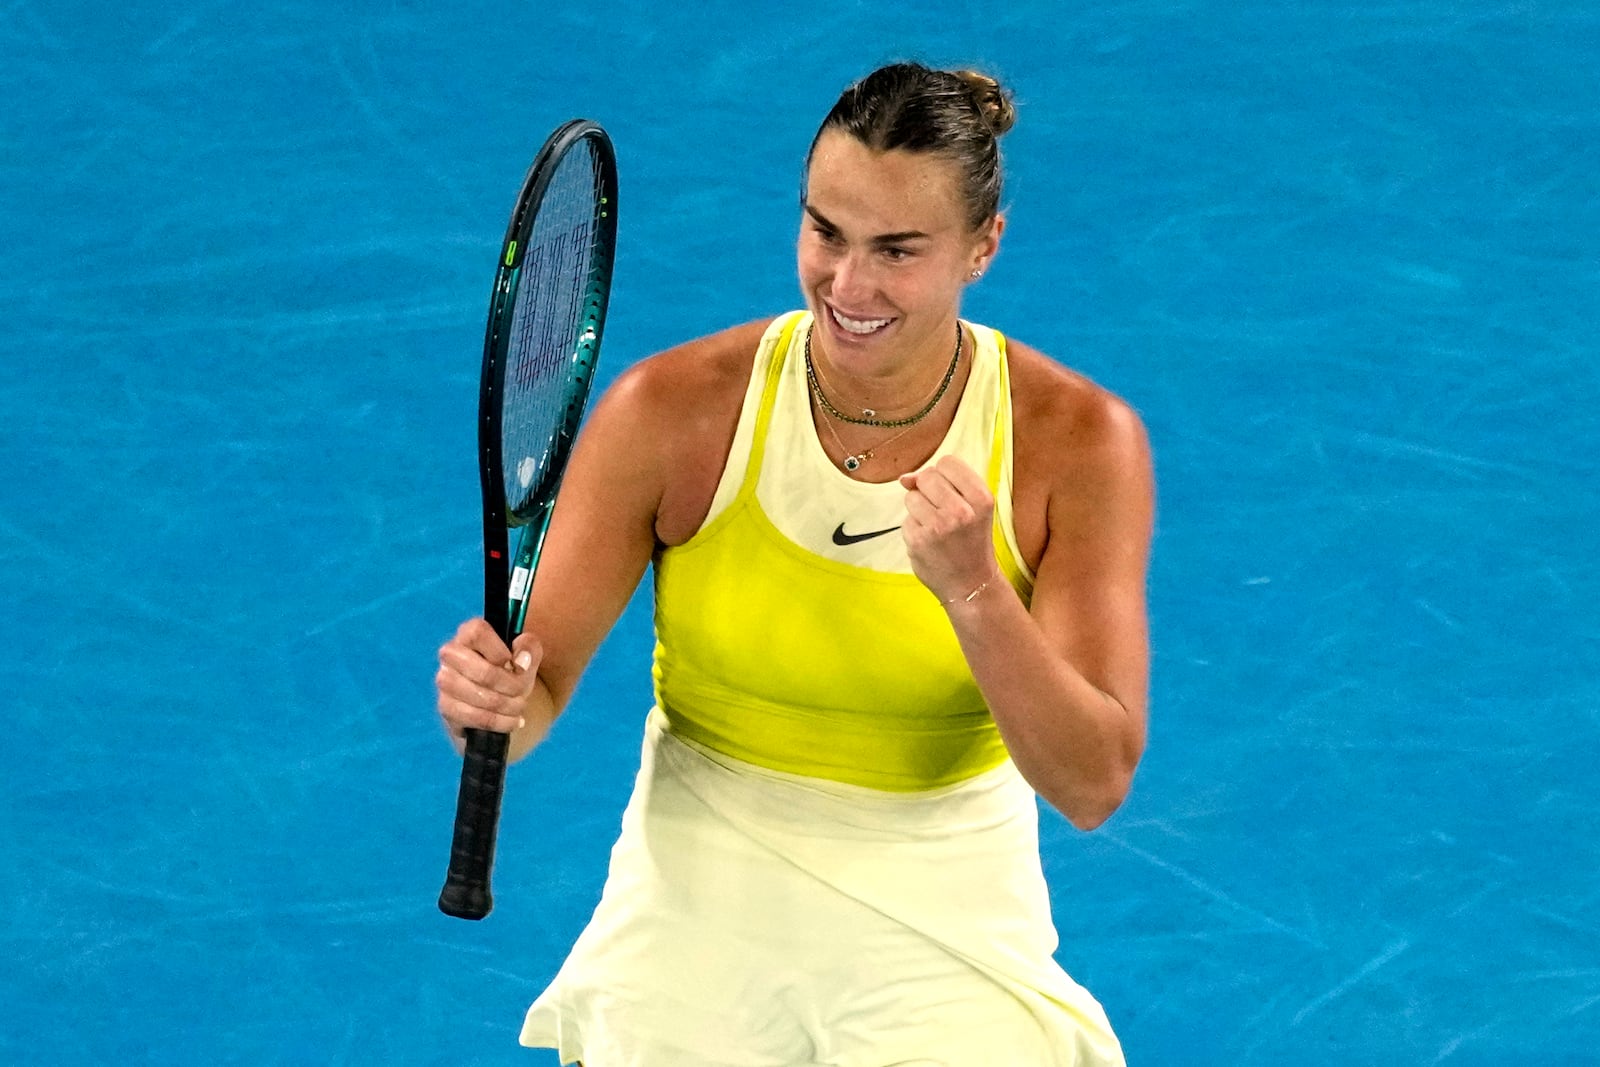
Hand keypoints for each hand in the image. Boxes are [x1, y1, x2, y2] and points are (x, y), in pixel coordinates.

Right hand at [435, 618, 542, 749]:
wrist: (501, 704)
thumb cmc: (511, 673)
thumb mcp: (528, 657)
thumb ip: (530, 648)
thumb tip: (521, 659)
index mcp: (469, 633)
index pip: (476, 632)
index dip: (499, 651)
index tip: (514, 664)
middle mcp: (451, 654)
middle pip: (479, 670)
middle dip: (509, 685)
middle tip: (521, 691)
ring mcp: (445, 680)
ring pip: (474, 694)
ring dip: (504, 704)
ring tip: (519, 706)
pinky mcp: (446, 706)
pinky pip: (469, 716)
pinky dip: (496, 721)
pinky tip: (512, 721)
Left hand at [899, 455, 1001, 604]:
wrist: (971, 583)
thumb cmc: (971, 540)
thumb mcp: (974, 508)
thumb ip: (946, 483)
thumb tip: (905, 478)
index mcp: (981, 498)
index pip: (948, 462)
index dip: (944, 474)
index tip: (951, 490)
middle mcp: (961, 511)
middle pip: (927, 476)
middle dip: (929, 490)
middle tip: (943, 511)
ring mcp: (937, 527)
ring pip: (911, 496)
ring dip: (919, 509)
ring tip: (937, 527)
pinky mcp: (918, 541)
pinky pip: (906, 519)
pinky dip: (914, 528)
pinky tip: (929, 541)